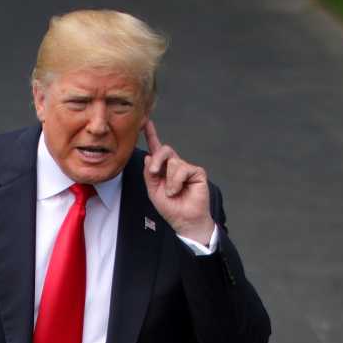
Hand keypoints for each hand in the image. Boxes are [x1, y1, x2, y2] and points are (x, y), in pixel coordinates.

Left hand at [142, 119, 214, 244]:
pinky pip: (183, 169)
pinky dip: (177, 181)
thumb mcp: (153, 191)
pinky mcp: (197, 172)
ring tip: (171, 193)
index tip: (145, 122)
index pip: (156, 149)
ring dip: (168, 180)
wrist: (184, 220)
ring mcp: (186, 168)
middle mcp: (175, 166)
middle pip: (165, 150)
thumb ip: (149, 174)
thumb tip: (148, 156)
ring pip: (173, 162)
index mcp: (163, 169)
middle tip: (154, 172)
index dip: (151, 135)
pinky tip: (178, 190)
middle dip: (157, 159)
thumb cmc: (170, 208)